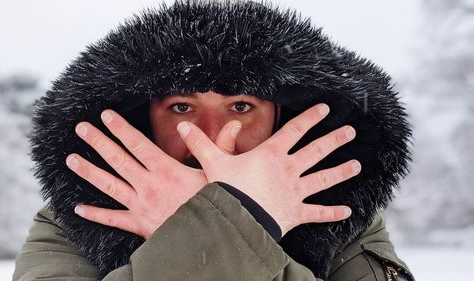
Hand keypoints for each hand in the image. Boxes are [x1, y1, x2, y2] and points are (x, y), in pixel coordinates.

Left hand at [66, 109, 240, 238]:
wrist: (208, 240)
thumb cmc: (214, 205)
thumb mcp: (219, 174)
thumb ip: (220, 148)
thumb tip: (233, 125)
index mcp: (166, 170)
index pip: (138, 143)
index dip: (120, 128)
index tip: (105, 115)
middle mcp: (148, 185)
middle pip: (118, 159)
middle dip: (98, 141)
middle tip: (81, 128)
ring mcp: (140, 205)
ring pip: (109, 185)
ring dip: (89, 171)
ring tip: (71, 159)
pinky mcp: (139, 224)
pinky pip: (113, 219)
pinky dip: (96, 214)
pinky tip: (78, 208)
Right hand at [177, 103, 359, 235]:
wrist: (236, 218)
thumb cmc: (227, 189)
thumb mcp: (213, 162)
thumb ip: (201, 143)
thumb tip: (183, 126)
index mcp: (272, 154)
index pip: (294, 130)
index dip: (310, 117)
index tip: (325, 108)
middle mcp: (289, 170)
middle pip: (316, 151)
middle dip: (334, 140)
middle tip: (351, 132)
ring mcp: (296, 191)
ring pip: (323, 179)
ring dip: (341, 172)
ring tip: (357, 165)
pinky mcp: (296, 212)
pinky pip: (318, 212)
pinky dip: (332, 213)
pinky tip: (348, 211)